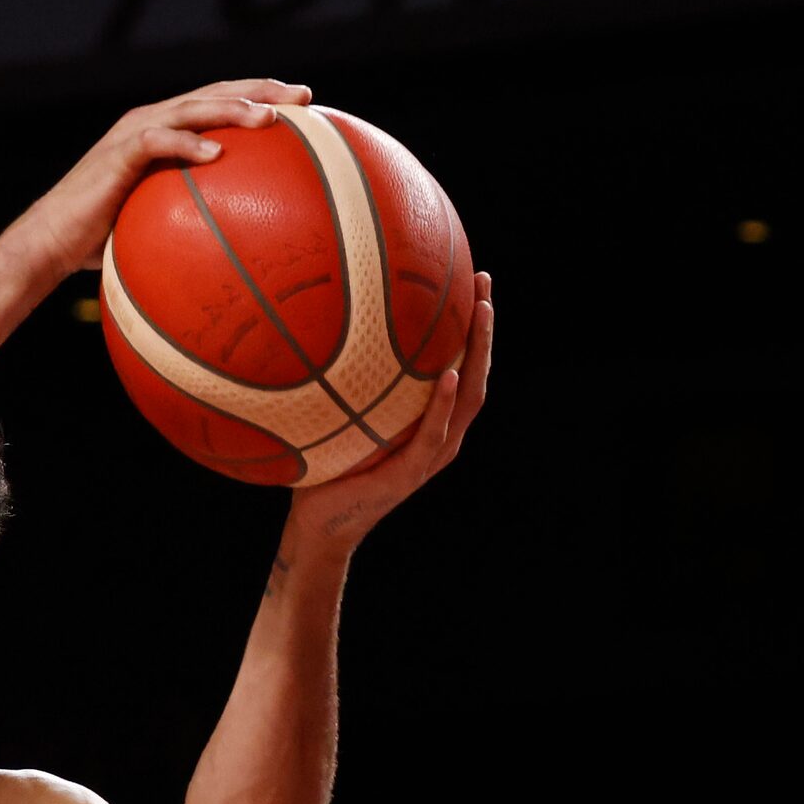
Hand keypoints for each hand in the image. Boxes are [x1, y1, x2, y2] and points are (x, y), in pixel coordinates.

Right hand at [0, 80, 314, 287]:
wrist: (53, 241)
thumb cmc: (106, 237)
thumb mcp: (161, 217)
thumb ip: (196, 210)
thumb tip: (246, 239)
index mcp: (166, 129)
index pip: (220, 100)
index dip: (262, 95)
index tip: (305, 104)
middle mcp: (152, 120)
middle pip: (215, 91)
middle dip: (262, 89)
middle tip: (304, 96)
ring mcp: (134, 133)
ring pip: (191, 107)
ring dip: (232, 108)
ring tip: (268, 118)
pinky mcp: (118, 153)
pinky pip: (158, 141)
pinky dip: (188, 144)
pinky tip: (217, 154)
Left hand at [286, 273, 494, 545]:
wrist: (318, 523)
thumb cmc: (328, 465)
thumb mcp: (346, 414)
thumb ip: (351, 379)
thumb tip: (321, 321)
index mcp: (432, 421)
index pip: (463, 365)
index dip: (473, 326)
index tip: (474, 280)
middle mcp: (441, 435)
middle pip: (477, 374)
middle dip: (484, 328)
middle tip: (484, 283)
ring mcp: (431, 456)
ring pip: (469, 398)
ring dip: (477, 354)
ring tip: (481, 313)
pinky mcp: (410, 473)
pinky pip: (433, 434)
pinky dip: (444, 405)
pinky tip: (450, 375)